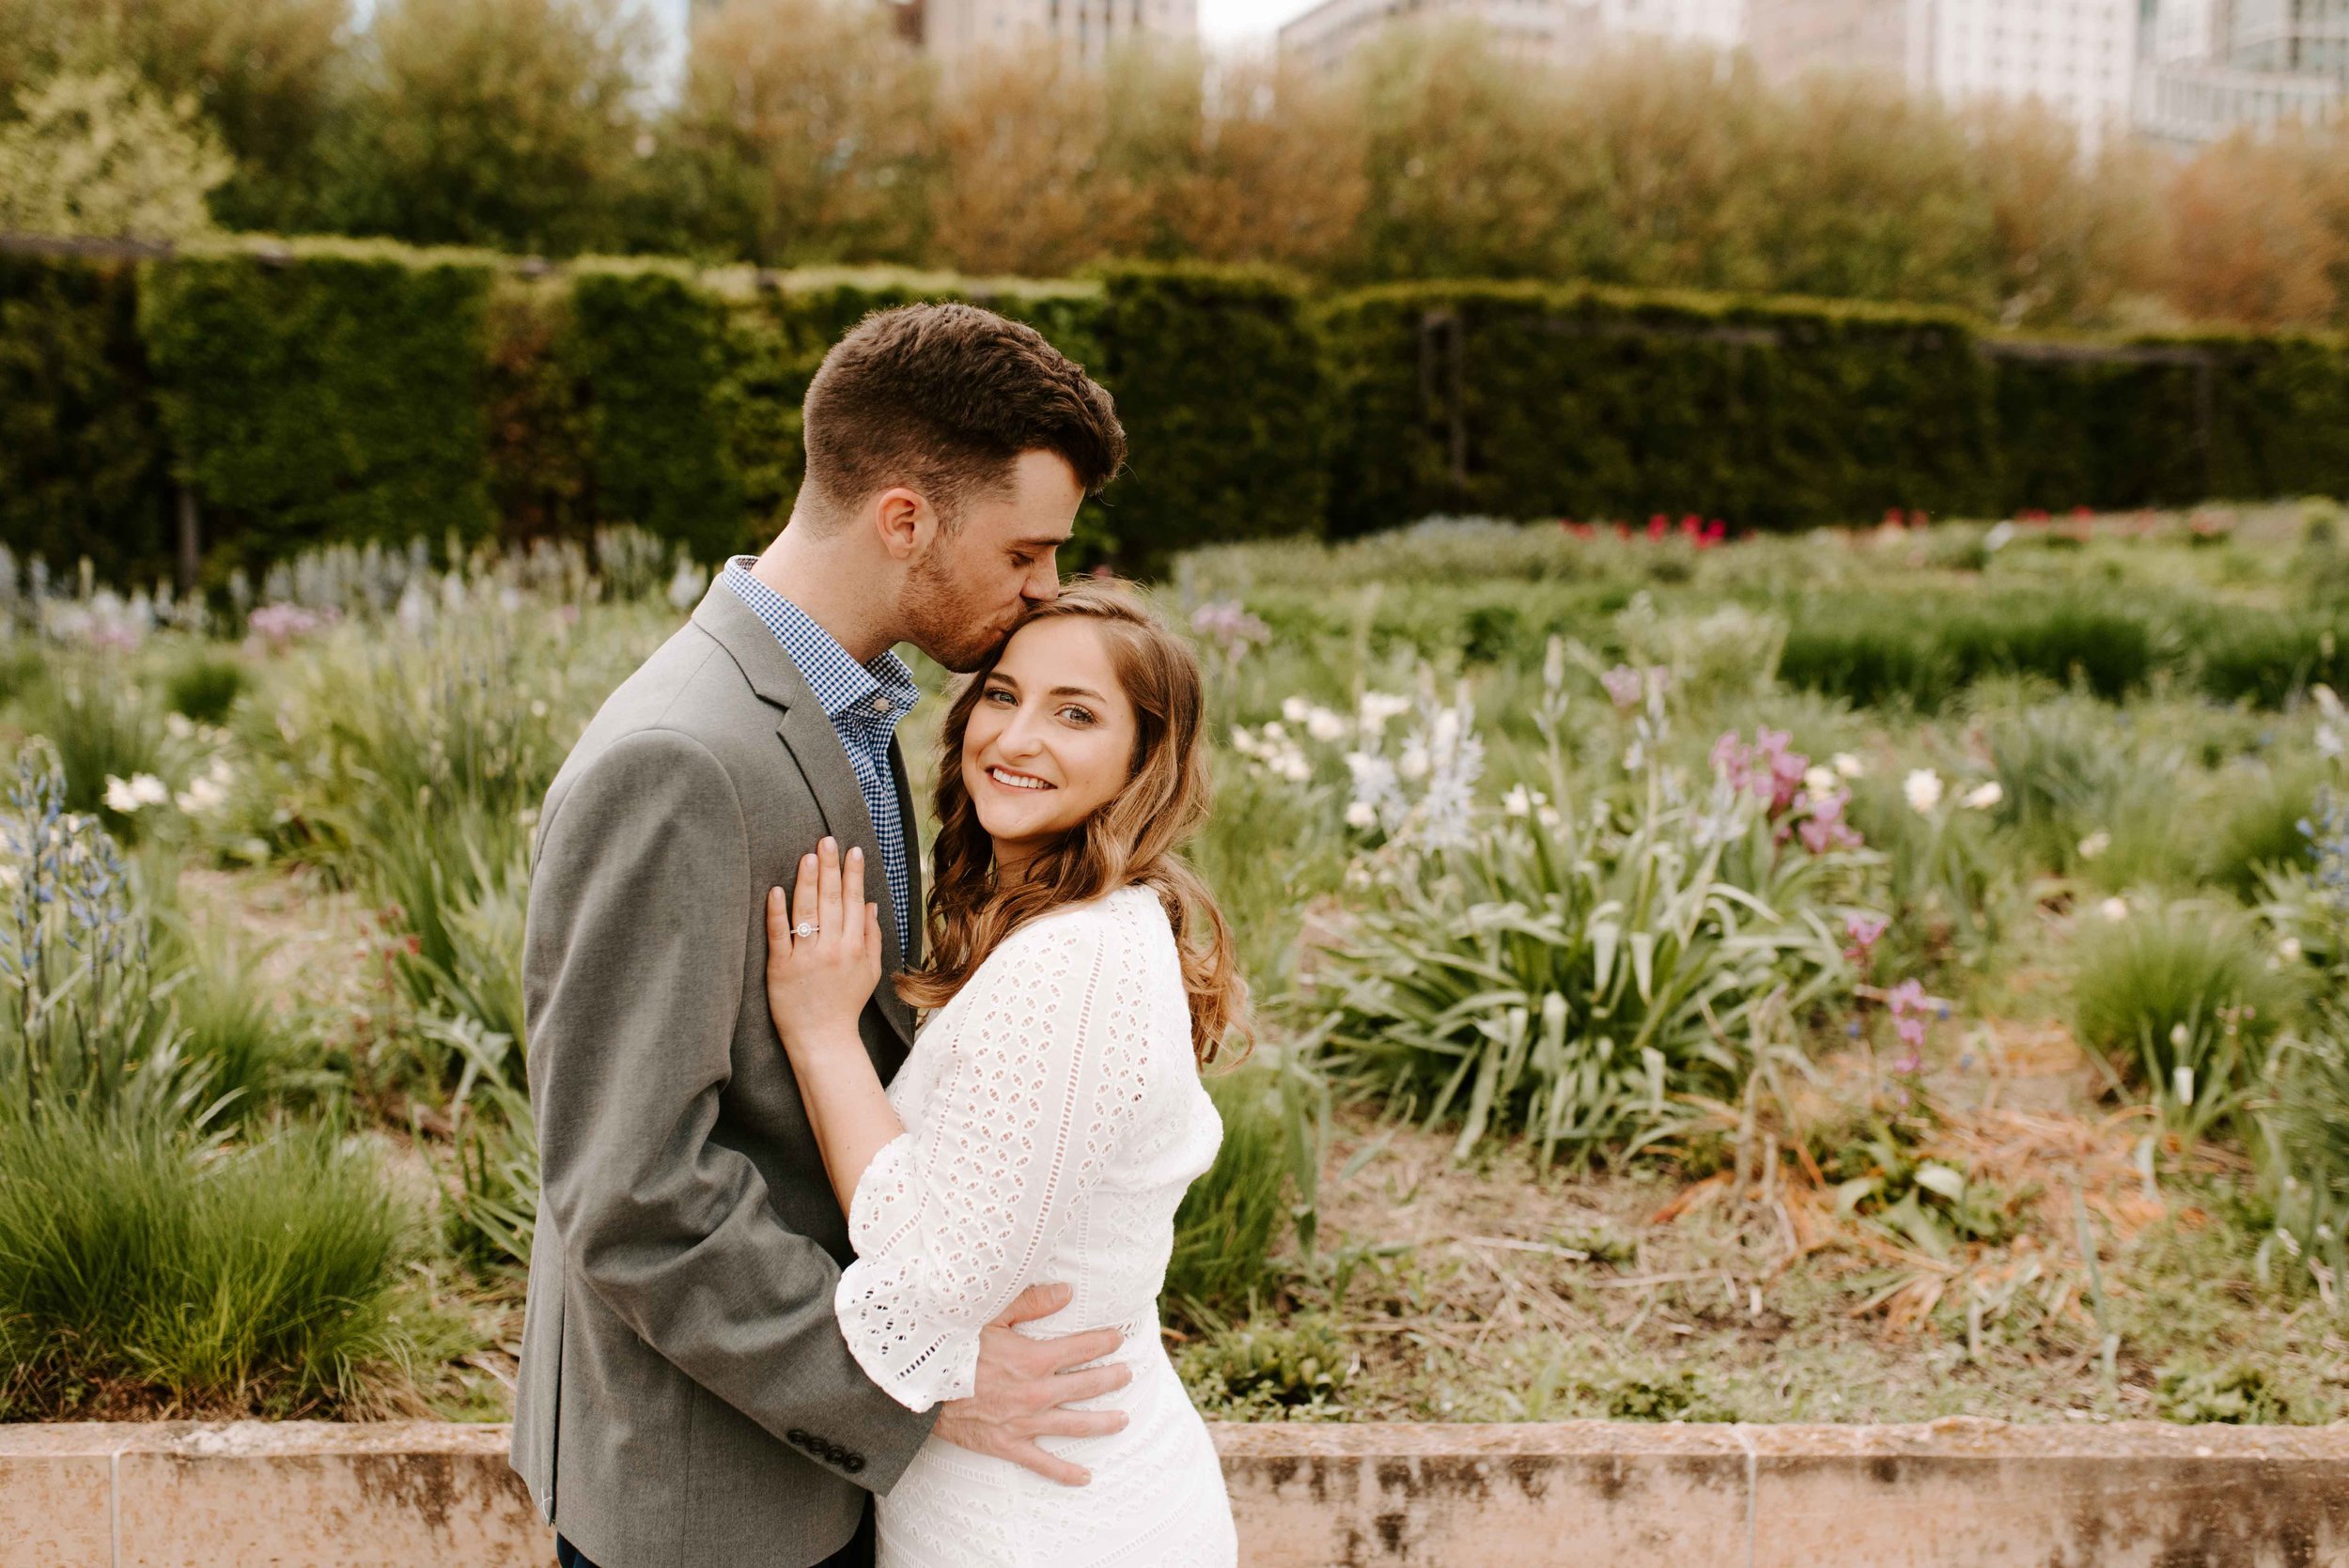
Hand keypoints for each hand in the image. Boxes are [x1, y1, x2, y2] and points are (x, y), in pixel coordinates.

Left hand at [765, 838, 882, 1053]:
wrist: (823, 1039)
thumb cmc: (846, 1004)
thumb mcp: (870, 971)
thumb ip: (871, 936)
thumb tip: (870, 904)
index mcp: (855, 947)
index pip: (855, 902)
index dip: (854, 875)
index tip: (852, 850)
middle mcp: (833, 949)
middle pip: (832, 901)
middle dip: (830, 867)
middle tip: (826, 839)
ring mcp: (806, 958)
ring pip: (807, 913)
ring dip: (807, 882)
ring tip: (807, 856)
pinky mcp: (781, 968)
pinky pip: (779, 935)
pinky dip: (777, 912)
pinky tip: (777, 890)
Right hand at [931, 1282, 1133, 1485]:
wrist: (919, 1390)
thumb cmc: (952, 1348)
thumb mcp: (990, 1315)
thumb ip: (1031, 1302)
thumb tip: (1067, 1291)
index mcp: (1034, 1359)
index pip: (1082, 1349)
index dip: (1104, 1342)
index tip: (1118, 1338)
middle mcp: (1036, 1392)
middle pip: (1087, 1386)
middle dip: (1112, 1379)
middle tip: (1128, 1374)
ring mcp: (1025, 1422)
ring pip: (1075, 1425)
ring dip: (1103, 1422)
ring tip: (1123, 1420)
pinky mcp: (1009, 1445)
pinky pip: (1043, 1463)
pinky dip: (1065, 1472)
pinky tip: (1086, 1477)